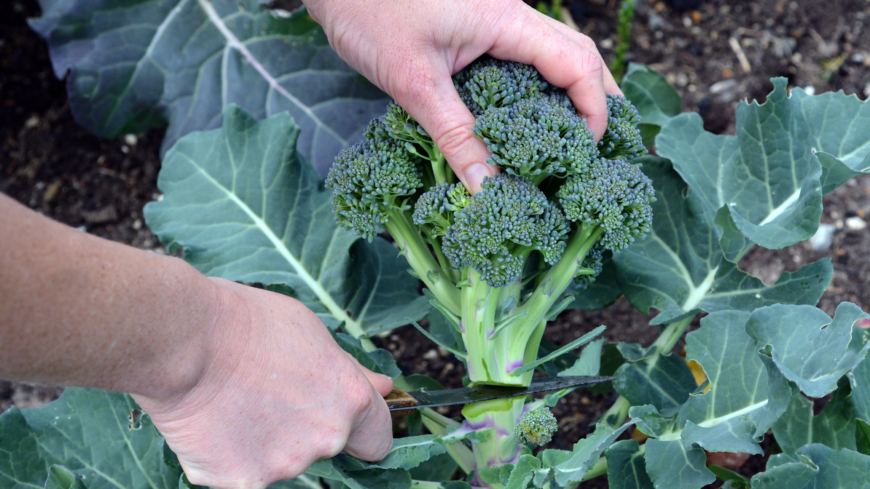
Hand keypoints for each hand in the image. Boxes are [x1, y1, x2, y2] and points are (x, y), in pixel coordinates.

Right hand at [132, 278, 393, 488]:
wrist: (185, 339)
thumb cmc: (246, 322)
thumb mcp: (312, 332)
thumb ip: (349, 370)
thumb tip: (385, 387)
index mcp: (350, 399)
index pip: (378, 438)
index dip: (363, 430)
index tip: (346, 422)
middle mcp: (326, 437)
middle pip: (326, 447)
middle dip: (305, 429)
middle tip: (268, 395)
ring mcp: (284, 465)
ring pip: (281, 461)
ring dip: (265, 442)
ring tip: (233, 402)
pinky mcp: (241, 482)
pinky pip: (241, 474)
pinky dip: (228, 458)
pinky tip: (212, 424)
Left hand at [304, 0, 620, 191]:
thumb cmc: (369, 9)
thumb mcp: (413, 80)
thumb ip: (454, 134)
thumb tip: (487, 188)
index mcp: (508, 20)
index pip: (577, 64)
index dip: (594, 110)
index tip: (586, 154)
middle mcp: (511, 15)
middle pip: (578, 53)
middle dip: (598, 99)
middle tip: (600, 147)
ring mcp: (494, 19)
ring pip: (553, 53)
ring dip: (571, 92)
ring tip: (573, 140)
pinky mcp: (473, 27)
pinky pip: (521, 57)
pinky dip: (536, 87)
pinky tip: (525, 119)